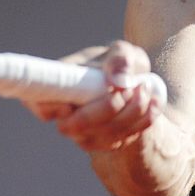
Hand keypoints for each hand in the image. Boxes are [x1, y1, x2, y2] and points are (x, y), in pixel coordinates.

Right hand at [26, 41, 162, 153]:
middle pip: (77, 126)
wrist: (136, 81)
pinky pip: (125, 139)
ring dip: (130, 113)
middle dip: (105, 109)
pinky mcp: (108, 143)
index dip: (49, 107)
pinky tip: (154, 102)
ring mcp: (86, 135)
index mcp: (58, 89)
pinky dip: (143, 121)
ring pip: (105, 135)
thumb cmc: (119, 63)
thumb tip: (118, 81)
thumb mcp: (122, 52)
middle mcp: (67, 117)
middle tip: (127, 89)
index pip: (40, 104)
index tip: (71, 102)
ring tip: (144, 88)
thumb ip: (120, 60)